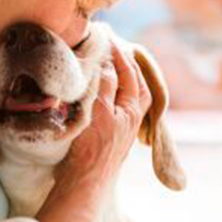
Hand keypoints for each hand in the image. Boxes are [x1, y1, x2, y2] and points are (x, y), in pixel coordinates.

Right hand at [57, 43, 151, 199]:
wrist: (85, 182)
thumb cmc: (91, 149)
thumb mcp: (98, 112)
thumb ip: (105, 86)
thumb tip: (109, 63)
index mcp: (131, 109)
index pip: (129, 73)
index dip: (119, 54)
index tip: (108, 38)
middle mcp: (131, 117)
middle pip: (135, 83)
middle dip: (127, 64)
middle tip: (114, 49)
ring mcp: (122, 126)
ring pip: (128, 95)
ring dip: (123, 78)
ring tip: (113, 66)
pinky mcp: (111, 134)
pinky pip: (117, 105)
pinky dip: (113, 92)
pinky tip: (104, 92)